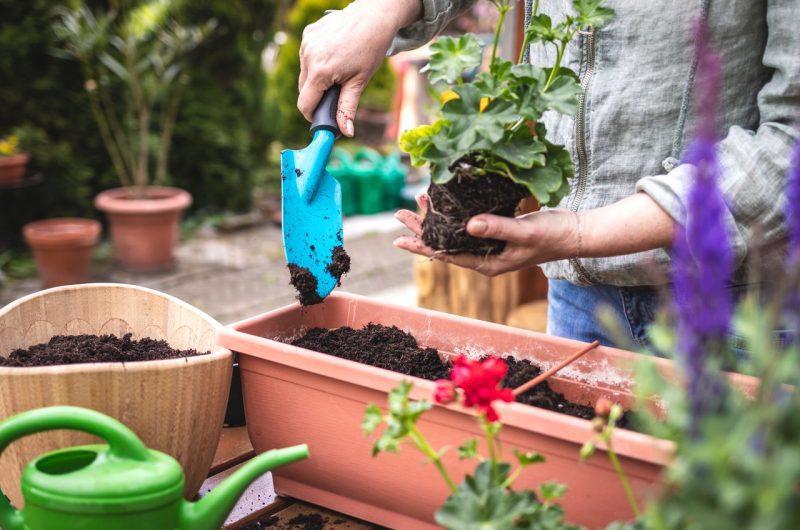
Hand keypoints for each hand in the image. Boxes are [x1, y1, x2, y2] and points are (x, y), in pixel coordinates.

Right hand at [298, 0, 421, 136]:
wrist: (374, 17)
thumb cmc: (370, 49)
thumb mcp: (359, 82)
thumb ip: (348, 109)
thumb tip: (346, 133)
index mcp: (319, 72)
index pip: (305, 104)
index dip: (313, 115)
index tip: (322, 118)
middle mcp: (308, 56)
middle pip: (304, 89)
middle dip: (317, 95)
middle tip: (336, 92)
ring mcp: (306, 43)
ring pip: (305, 72)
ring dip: (317, 77)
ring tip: (338, 70)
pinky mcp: (308, 33)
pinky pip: (307, 55)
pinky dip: (317, 60)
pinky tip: (333, 55)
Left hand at [393, 194, 579, 275]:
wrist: (576, 232)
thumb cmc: (553, 235)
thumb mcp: (524, 232)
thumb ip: (496, 228)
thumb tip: (468, 224)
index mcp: (487, 264)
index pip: (447, 256)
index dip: (422, 245)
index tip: (400, 238)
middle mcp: (485, 257)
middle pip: (446, 244)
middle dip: (422, 229)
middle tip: (399, 213)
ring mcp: (491, 245)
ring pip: (456, 232)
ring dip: (437, 218)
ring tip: (418, 202)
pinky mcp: (498, 232)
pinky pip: (469, 223)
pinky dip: (455, 212)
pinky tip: (447, 200)